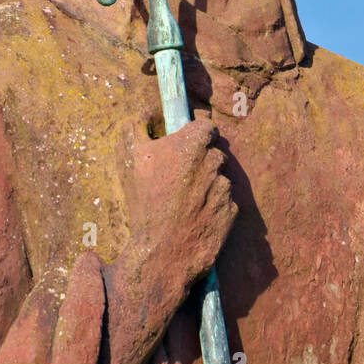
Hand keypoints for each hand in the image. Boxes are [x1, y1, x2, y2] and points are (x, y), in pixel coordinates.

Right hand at [118, 116, 236, 283]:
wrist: (162, 252)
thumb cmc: (145, 201)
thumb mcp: (130, 157)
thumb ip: (137, 125)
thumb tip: (146, 111)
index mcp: (193, 144)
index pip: (206, 126)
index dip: (197, 133)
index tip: (187, 143)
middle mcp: (214, 162)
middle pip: (214, 152)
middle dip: (202, 159)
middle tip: (182, 175)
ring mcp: (225, 188)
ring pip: (220, 177)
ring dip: (209, 183)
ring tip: (187, 199)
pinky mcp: (232, 212)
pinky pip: (226, 202)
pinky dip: (215, 206)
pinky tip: (196, 216)